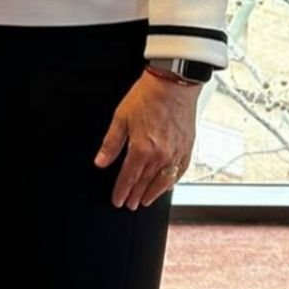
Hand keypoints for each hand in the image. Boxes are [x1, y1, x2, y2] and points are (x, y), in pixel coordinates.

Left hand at [94, 70, 197, 208]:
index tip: (117, 200)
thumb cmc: (147, 97)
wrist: (174, 84)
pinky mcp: (187, 147)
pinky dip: (172, 181)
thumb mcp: (121, 118)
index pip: (128, 178)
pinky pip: (179, 171)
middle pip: (145, 182)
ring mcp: (176, 153)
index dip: (121, 191)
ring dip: (153, 193)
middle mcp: (160, 155)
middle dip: (135, 195)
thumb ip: (111, 143)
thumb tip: (100, 162)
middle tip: (130, 204)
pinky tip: (167, 185)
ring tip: (145, 200)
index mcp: (142, 148)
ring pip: (163, 181)